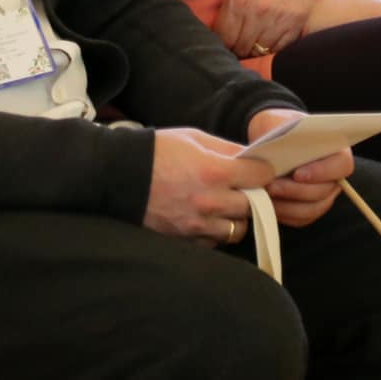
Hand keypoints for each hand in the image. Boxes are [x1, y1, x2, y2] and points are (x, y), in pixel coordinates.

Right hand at [143, 127, 275, 244]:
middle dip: (252, 195)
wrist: (118, 177)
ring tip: (223, 204)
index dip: (262, 171)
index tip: (257, 169)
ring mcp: (197, 225)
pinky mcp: (185, 241)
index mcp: (212, 171)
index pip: (260, 176)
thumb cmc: (156, 152)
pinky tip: (205, 217)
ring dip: (235, 217)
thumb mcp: (193, 138)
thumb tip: (253, 157)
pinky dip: (215, 232)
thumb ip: (226, 148)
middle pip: (254, 205)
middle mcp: (208, 202)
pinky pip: (215, 242)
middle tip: (241, 186)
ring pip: (237, 229)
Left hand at [180, 0, 318, 58]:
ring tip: (247, 44)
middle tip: (232, 44)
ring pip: (259, 50)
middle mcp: (258, 12)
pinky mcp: (295, 24)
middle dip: (234, 49)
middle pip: (240, 47)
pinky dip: (271, 49)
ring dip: (251, 50)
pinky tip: (264, 41)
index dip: (219, 41)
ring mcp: (279, 19)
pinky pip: (279, 48)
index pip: (223, 37)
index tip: (220, 39)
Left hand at [245, 108, 349, 227]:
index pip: (342, 165)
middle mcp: (333, 176)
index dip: (322, 172)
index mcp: (336, 149)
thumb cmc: (277, 126)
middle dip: (295, 191)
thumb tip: (279, 152)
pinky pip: (299, 219)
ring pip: (311, 209)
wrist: (269, 139)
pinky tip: (265, 203)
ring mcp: (323, 194)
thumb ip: (283, 135)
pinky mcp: (308, 209)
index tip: (297, 174)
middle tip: (271, 185)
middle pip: (324, 191)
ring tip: (265, 194)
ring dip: (287, 205)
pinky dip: (282, 213)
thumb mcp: (278, 123)